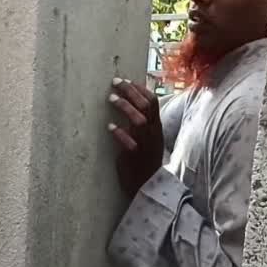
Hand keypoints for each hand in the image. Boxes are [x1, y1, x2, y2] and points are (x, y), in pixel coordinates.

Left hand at [107, 77, 163, 197]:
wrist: (148, 185)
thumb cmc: (145, 159)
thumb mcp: (149, 137)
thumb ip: (144, 123)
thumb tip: (133, 104)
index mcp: (156, 126)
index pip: (153, 101)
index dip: (140, 89)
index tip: (126, 80)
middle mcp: (152, 133)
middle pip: (146, 106)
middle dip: (130, 91)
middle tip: (115, 82)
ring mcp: (145, 144)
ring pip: (139, 120)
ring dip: (125, 107)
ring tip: (111, 98)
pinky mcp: (134, 156)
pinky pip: (129, 143)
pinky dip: (120, 133)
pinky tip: (110, 127)